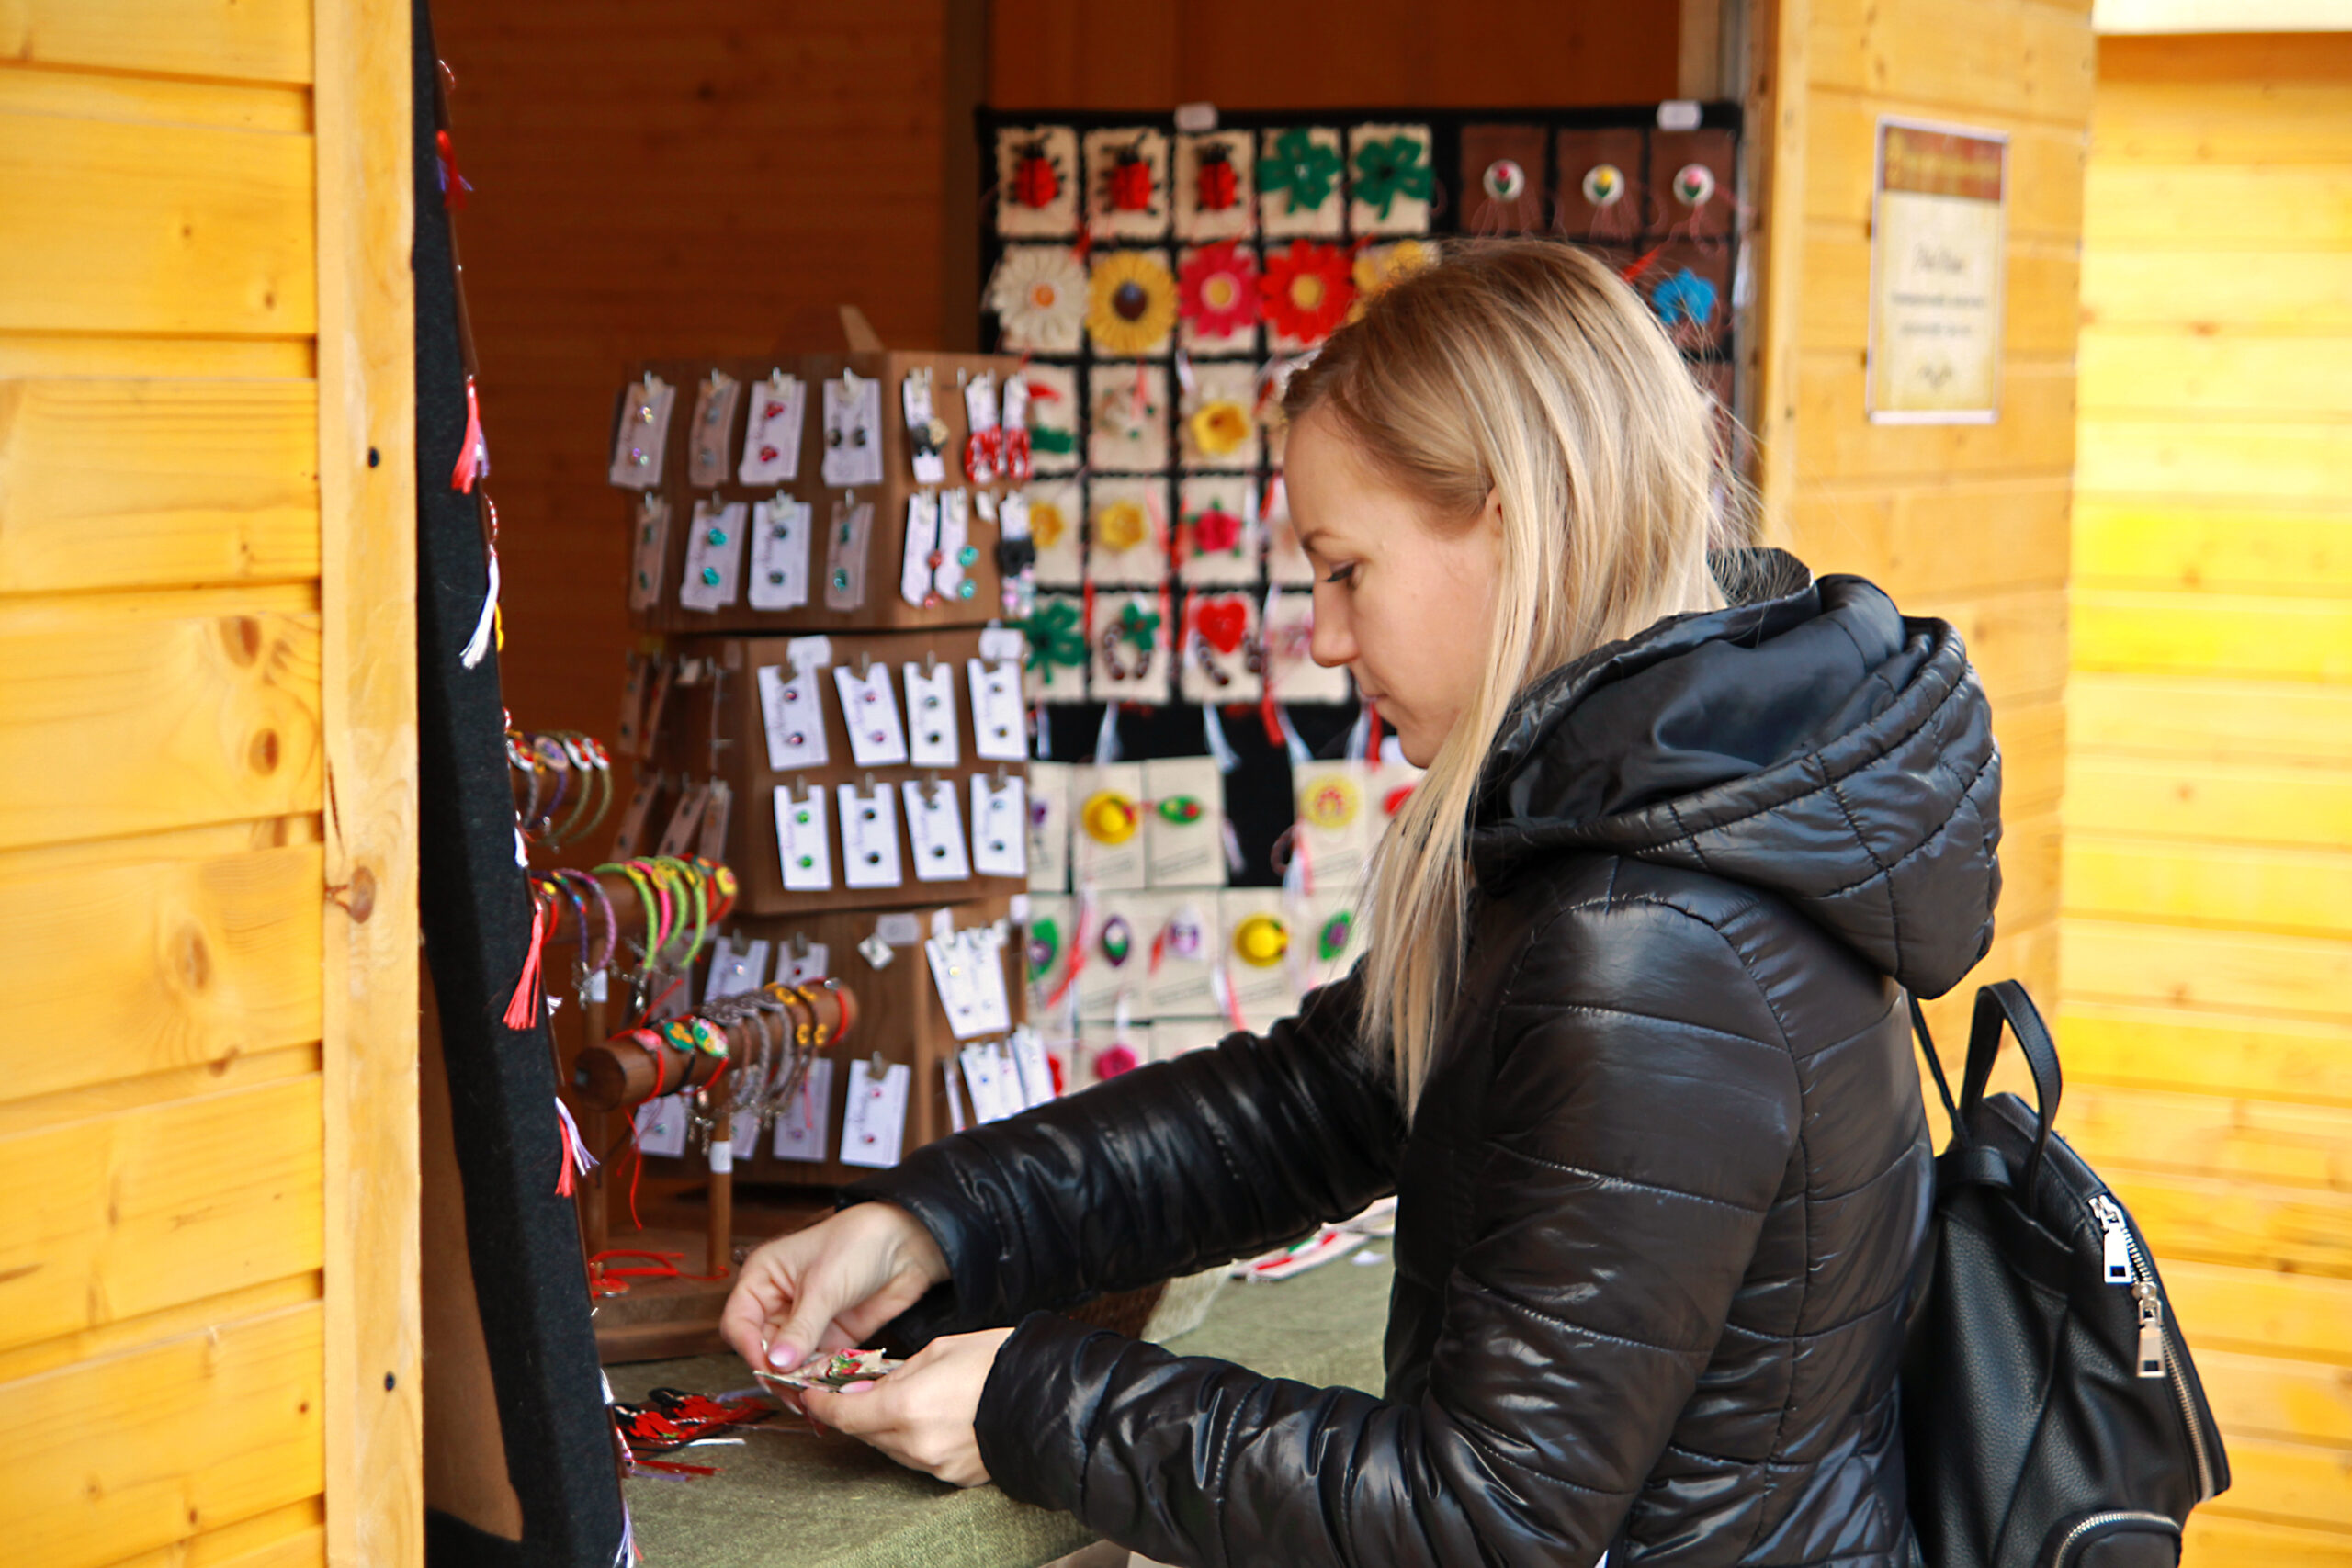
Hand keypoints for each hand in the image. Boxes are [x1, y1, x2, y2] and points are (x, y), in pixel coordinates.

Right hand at [719, 1203, 949, 1384]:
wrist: (907, 1243)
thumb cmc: (859, 1243)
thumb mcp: (824, 1285)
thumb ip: (801, 1328)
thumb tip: (776, 1364)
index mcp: (763, 1278)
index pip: (739, 1321)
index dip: (749, 1348)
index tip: (769, 1368)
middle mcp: (778, 1302)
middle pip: (761, 1347)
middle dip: (774, 1372)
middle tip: (790, 1392)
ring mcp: (805, 1322)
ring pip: (788, 1363)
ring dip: (796, 1382)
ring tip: (808, 1399)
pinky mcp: (830, 1338)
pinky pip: (815, 1366)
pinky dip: (817, 1381)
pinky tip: (825, 1393)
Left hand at [801, 1327, 1015, 1486]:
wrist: (1044, 1394)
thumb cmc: (996, 1362)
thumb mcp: (938, 1351)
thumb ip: (895, 1374)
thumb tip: (867, 1388)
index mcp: (905, 1407)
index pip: (846, 1416)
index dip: (824, 1406)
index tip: (814, 1396)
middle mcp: (914, 1443)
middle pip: (865, 1434)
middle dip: (858, 1412)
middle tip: (858, 1391)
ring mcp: (935, 1465)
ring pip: (890, 1448)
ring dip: (886, 1427)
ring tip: (905, 1400)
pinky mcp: (953, 1477)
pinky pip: (918, 1459)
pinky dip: (914, 1440)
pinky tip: (931, 1418)